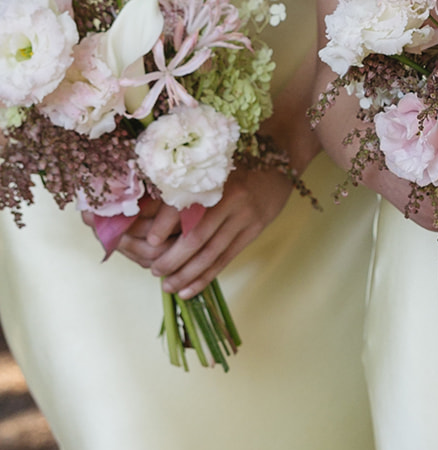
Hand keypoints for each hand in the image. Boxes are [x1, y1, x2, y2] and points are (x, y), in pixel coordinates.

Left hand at [117, 169, 295, 297]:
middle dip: (172, 259)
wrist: (280, 161)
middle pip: (196, 237)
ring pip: (211, 253)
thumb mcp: (209, 169)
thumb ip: (182, 190)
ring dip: (188, 273)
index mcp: (212, 180)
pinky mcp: (255, 229)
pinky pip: (227, 258)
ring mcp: (245, 217)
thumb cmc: (236, 164)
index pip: (183, 208)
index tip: (148, 243)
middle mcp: (229, 199)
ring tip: (168, 286)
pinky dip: (207, 276)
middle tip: (155, 271)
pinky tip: (191, 289)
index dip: (164, 226)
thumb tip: (145, 215)